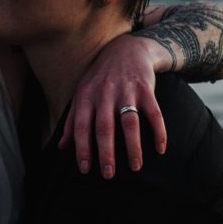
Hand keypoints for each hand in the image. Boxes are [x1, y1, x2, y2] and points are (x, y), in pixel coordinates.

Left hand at [59, 34, 166, 177]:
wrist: (126, 49)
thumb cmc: (100, 78)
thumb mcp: (82, 94)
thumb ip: (72, 120)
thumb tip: (62, 147)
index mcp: (86, 97)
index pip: (82, 126)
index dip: (82, 148)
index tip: (85, 169)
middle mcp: (105, 94)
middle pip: (105, 127)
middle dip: (106, 152)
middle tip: (108, 174)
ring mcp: (126, 91)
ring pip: (129, 122)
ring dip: (132, 146)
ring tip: (135, 167)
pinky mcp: (146, 88)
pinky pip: (154, 113)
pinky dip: (159, 131)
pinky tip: (160, 149)